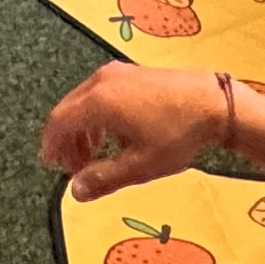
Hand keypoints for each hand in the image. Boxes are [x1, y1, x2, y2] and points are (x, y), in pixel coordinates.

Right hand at [38, 62, 234, 197]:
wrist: (213, 102)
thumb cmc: (176, 135)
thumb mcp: (140, 165)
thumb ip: (103, 178)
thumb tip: (75, 191)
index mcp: (98, 101)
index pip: (58, 122)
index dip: (51, 146)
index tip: (52, 166)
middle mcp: (101, 81)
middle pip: (68, 110)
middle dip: (66, 140)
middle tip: (74, 168)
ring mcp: (116, 72)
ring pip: (83, 101)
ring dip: (81, 129)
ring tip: (93, 155)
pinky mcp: (130, 72)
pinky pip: (99, 93)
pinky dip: (95, 115)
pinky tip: (112, 135)